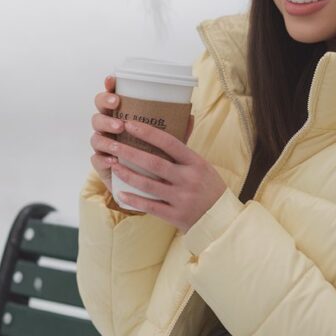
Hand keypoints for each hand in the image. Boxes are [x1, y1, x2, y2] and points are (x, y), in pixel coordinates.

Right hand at [89, 76, 194, 199]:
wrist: (146, 185)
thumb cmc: (156, 157)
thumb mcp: (167, 143)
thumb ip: (176, 129)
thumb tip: (191, 116)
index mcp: (123, 116)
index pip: (111, 96)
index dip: (108, 86)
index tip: (112, 80)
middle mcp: (110, 128)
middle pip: (99, 113)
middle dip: (105, 111)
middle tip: (120, 117)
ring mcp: (104, 146)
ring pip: (96, 135)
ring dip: (105, 136)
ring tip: (118, 139)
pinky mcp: (101, 164)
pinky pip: (96, 159)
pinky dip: (104, 159)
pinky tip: (113, 160)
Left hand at [110, 119, 226, 232]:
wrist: (222, 218)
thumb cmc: (210, 188)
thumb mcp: (204, 166)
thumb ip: (186, 149)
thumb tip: (183, 116)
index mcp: (196, 163)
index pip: (170, 143)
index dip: (148, 133)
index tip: (130, 124)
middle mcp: (189, 179)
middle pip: (155, 163)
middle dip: (130, 153)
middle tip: (112, 144)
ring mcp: (182, 198)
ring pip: (149, 185)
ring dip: (128, 174)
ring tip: (113, 165)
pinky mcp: (176, 215)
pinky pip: (151, 206)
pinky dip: (134, 200)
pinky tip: (121, 193)